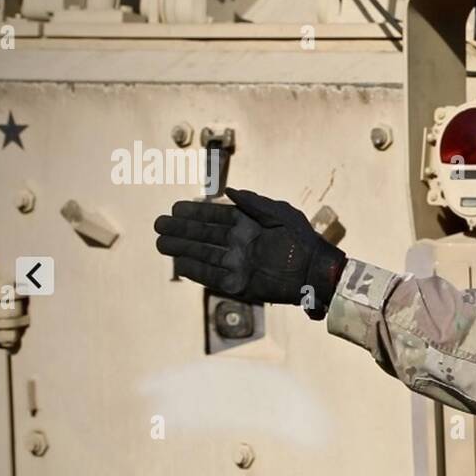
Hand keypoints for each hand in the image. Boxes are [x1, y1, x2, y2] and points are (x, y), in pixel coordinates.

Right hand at [154, 188, 346, 319]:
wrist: (317, 271)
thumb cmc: (303, 239)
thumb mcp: (281, 214)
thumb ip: (254, 202)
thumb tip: (228, 190)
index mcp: (248, 224)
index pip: (215, 216)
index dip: (195, 212)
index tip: (174, 208)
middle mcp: (239, 243)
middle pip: (204, 235)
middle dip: (181, 230)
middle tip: (158, 225)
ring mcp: (239, 263)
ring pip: (204, 255)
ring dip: (182, 249)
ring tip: (160, 243)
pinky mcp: (241, 284)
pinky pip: (213, 277)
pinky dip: (196, 271)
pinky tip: (179, 264)